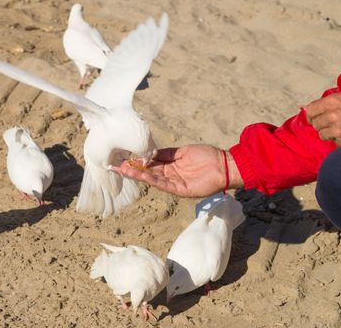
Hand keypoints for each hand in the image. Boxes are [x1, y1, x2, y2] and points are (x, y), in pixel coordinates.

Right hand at [110, 144, 243, 197]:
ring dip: (137, 175)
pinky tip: (140, 174)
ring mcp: (175, 183)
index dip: (136, 162)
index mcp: (170, 167)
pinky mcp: (181, 189)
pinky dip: (151, 179)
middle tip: (115, 165)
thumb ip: (166, 154)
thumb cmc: (206, 156)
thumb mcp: (182, 151)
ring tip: (122, 169)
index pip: (149, 165)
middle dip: (131, 169)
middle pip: (147, 173)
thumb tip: (149, 152)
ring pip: (152, 179)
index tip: (122, 158)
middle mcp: (170, 176)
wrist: (225, 165)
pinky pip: (163, 184)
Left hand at [305, 90, 340, 151]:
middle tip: (330, 122)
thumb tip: (324, 105)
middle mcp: (332, 118)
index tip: (313, 116)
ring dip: (330, 133)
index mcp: (333, 102)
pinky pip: (337, 143)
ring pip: (324, 135)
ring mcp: (339, 133)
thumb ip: (338, 100)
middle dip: (321, 123)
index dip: (311, 114)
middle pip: (315, 124)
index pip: (310, 110)